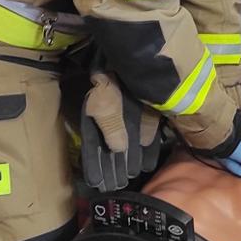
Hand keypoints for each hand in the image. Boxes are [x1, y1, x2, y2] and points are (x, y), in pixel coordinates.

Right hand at [79, 71, 162, 191]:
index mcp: (97, 116)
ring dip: (129, 160)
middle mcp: (113, 116)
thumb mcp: (106, 104)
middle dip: (113, 166)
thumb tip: (118, 150)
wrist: (133, 55)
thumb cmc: (112, 80)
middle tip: (116, 185)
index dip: (94, 164)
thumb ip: (111, 127)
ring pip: (129, 142)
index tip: (96, 181)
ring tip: (129, 178)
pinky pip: (147, 131)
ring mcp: (130, 113)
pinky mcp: (147, 109)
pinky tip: (147, 163)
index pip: (93, 145)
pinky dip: (147, 147)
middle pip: (111, 146)